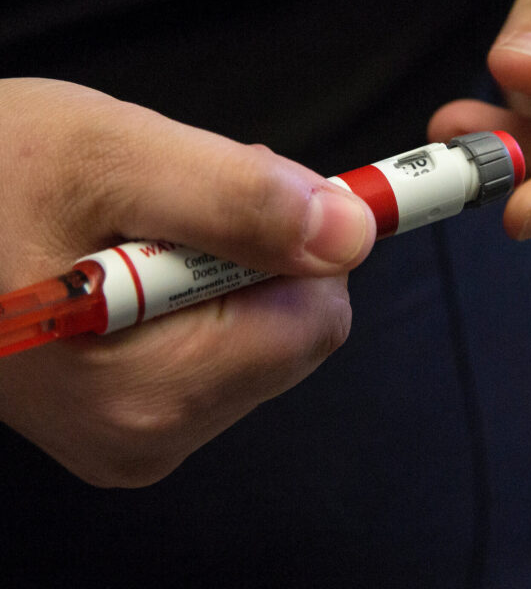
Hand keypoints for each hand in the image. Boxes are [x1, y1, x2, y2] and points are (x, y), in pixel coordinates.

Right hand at [0, 78, 375, 486]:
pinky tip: (141, 257)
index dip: (306, 242)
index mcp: (155, 390)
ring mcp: (141, 432)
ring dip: (229, 263)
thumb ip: (238, 200)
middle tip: (181, 202)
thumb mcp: (115, 160)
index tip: (270, 187)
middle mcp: (151, 434)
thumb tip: (350, 236)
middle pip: (294, 331)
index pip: (317, 320)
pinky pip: (220, 342)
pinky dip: (203, 286)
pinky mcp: (133, 413)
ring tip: (146, 227)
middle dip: (261, 251)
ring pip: (261, 333)